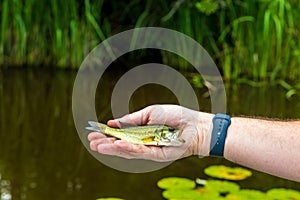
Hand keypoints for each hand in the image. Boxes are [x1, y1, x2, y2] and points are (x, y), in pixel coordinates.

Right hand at [88, 104, 212, 161]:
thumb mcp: (149, 113)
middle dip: (105, 143)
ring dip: (112, 148)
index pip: (120, 134)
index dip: (107, 133)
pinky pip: (140, 152)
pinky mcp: (156, 155)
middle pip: (121, 144)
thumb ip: (131, 119)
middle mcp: (142, 141)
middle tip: (91, 141)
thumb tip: (112, 122)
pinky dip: (128, 148)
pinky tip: (116, 144)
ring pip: (127, 151)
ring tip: (97, 145)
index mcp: (140, 131)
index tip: (93, 131)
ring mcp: (148, 149)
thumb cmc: (174, 116)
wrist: (194, 124)